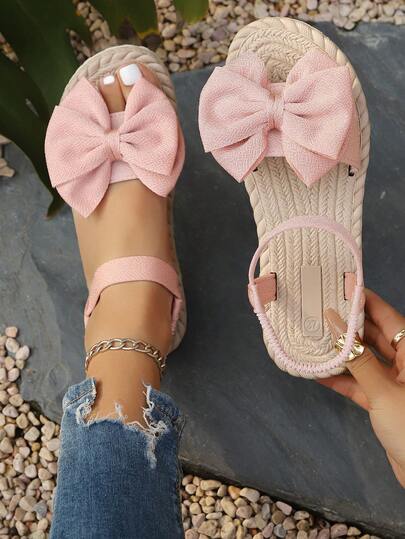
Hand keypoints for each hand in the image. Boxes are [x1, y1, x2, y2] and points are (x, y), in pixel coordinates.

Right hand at [321, 289, 404, 486]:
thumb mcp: (384, 390)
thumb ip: (357, 358)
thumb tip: (334, 323)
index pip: (387, 316)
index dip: (364, 301)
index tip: (339, 287)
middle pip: (374, 336)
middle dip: (347, 325)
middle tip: (319, 311)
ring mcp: (395, 383)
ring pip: (364, 360)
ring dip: (341, 353)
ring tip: (313, 338)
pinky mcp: (385, 402)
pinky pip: (360, 384)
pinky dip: (341, 379)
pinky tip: (318, 372)